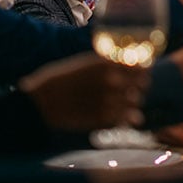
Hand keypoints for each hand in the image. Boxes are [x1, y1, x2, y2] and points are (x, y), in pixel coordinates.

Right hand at [18, 53, 148, 131]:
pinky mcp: (105, 119)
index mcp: (106, 64)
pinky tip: (121, 118)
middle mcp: (112, 80)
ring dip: (132, 103)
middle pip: (143, 83)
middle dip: (137, 86)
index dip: (141, 70)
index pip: (140, 65)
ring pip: (136, 101)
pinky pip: (128, 118)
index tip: (138, 74)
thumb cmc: (58, 80)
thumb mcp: (83, 64)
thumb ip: (106, 64)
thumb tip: (125, 65)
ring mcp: (110, 100)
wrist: (40, 103)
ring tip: (121, 105)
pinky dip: (127, 118)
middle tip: (131, 90)